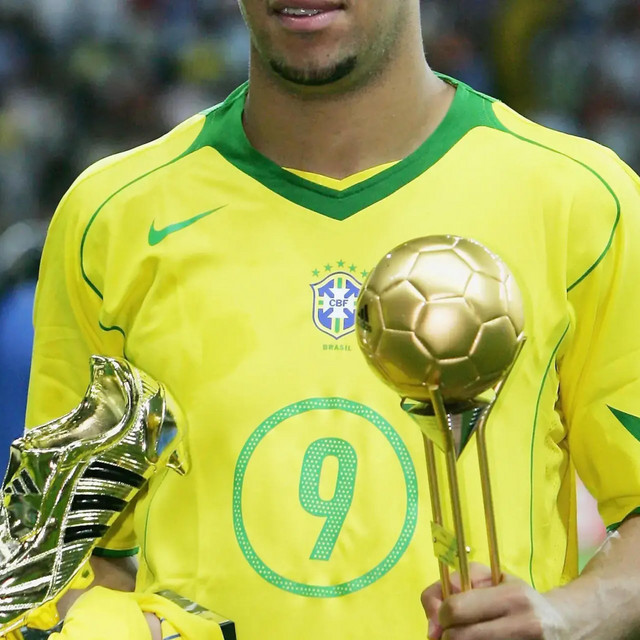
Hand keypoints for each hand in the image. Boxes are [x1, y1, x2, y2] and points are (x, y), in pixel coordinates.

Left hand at [421, 563, 566, 639]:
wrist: (564, 625)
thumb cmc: (520, 597)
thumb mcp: (494, 577)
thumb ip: (458, 582)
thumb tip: (432, 618)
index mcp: (512, 597)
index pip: (455, 609)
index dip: (440, 613)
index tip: (443, 614)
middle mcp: (523, 626)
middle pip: (458, 638)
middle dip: (446, 635)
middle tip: (449, 631)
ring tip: (463, 636)